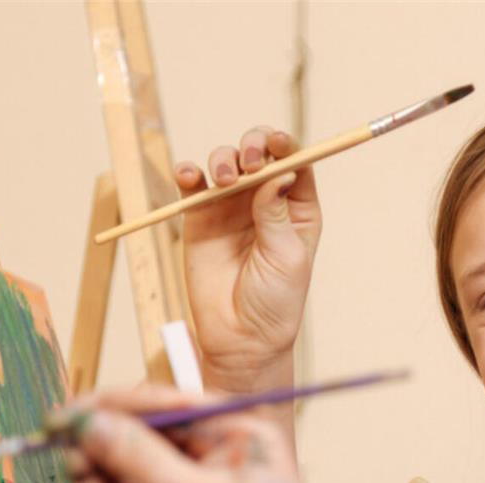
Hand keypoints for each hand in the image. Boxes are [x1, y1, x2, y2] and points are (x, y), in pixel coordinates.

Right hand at [61, 388, 337, 482]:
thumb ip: (141, 460)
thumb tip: (92, 423)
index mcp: (232, 425)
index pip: (156, 401)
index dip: (104, 410)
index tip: (60, 423)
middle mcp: (214, 446)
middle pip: (137, 432)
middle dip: (101, 452)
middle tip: (77, 476)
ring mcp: (197, 480)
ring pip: (130, 466)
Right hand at [176, 128, 321, 396]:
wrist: (240, 336)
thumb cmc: (275, 301)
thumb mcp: (286, 256)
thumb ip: (276, 214)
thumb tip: (280, 173)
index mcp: (297, 208)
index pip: (295, 163)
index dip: (285, 145)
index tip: (275, 144)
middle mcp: (265, 201)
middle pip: (259, 154)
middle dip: (253, 146)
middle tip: (248, 164)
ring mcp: (231, 207)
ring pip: (226, 161)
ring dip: (222, 159)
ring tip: (222, 180)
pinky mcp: (199, 217)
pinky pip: (192, 185)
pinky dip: (187, 172)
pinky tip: (188, 177)